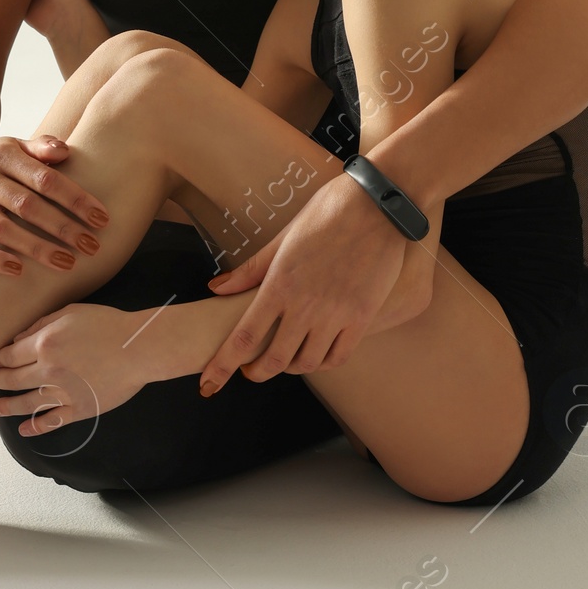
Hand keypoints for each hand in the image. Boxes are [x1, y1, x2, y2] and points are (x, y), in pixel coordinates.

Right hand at [0, 134, 108, 276]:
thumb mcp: (16, 146)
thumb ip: (42, 147)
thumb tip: (66, 151)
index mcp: (3, 155)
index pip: (45, 179)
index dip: (75, 199)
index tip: (101, 219)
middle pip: (27, 206)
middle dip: (63, 228)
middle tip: (92, 246)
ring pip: (3, 229)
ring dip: (37, 248)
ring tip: (67, 263)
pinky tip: (20, 271)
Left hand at [0, 304, 148, 435]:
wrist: (137, 348)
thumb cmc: (108, 325)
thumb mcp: (71, 312)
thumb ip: (42, 324)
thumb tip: (20, 338)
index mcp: (45, 344)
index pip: (11, 355)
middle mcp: (48, 370)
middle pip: (13, 380)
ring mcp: (62, 393)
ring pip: (26, 403)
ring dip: (7, 406)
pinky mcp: (78, 409)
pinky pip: (51, 421)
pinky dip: (35, 427)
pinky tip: (24, 429)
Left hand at [198, 171, 433, 390]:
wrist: (379, 204)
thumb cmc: (329, 211)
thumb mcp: (285, 235)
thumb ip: (251, 268)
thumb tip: (216, 288)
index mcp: (280, 283)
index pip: (244, 337)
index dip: (222, 366)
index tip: (209, 384)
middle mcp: (306, 305)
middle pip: (274, 360)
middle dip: (257, 372)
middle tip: (251, 370)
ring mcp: (336, 314)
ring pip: (307, 363)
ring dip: (290, 367)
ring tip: (286, 358)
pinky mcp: (362, 317)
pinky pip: (338, 356)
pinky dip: (323, 363)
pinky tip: (317, 354)